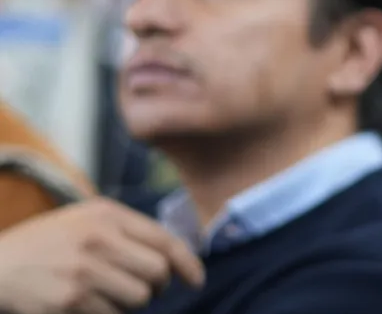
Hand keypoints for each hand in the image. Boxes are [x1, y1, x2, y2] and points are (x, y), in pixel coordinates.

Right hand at [0, 198, 204, 313]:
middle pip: (158, 273)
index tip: (196, 280)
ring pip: (140, 298)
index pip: (165, 240)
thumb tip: (176, 259)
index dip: (188, 264)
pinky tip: (84, 304)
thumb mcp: (86, 221)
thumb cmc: (48, 245)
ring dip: (129, 302)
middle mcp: (97, 238)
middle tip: (136, 287)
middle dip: (155, 286)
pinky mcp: (71, 301)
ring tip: (104, 293)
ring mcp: (84, 270)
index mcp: (106, 214)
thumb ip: (129, 232)